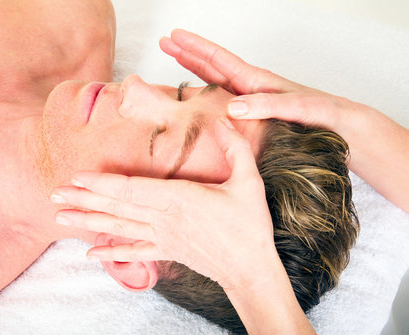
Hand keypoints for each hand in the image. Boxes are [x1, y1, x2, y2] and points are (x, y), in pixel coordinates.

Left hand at [50, 118, 275, 288]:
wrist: (251, 269)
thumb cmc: (249, 225)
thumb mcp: (249, 181)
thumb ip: (236, 148)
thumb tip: (224, 120)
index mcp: (180, 198)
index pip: (132, 188)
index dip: (103, 183)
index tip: (78, 177)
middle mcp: (164, 218)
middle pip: (117, 207)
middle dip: (84, 200)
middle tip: (53, 195)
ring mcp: (162, 237)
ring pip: (119, 228)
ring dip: (88, 222)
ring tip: (60, 219)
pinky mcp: (166, 251)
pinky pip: (134, 252)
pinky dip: (111, 254)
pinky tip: (89, 256)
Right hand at [160, 29, 356, 130]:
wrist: (340, 128)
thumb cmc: (323, 116)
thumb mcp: (297, 109)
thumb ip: (266, 106)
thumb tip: (232, 108)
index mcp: (257, 81)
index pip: (219, 60)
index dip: (196, 48)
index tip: (176, 37)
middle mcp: (250, 88)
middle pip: (211, 65)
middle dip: (187, 53)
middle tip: (165, 41)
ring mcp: (250, 101)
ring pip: (214, 80)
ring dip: (193, 70)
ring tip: (174, 58)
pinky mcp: (252, 117)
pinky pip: (221, 101)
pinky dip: (205, 96)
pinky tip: (197, 98)